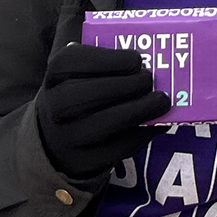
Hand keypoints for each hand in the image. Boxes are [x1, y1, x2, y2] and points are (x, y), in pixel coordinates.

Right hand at [36, 42, 171, 178]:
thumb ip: (108, 58)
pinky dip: (141, 134)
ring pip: (100, 125)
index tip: (136, 59)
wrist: (58, 137)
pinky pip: (115, 148)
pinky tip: (157, 122)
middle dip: (123, 86)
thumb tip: (149, 56)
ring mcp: (66, 137)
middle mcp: (54, 106)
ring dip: (137, 111)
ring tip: (161, 101)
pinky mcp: (84, 160)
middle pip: (83, 95)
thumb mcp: (84, 70)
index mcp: (55, 75)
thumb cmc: (83, 91)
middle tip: (150, 80)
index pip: (71, 61)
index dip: (107, 59)